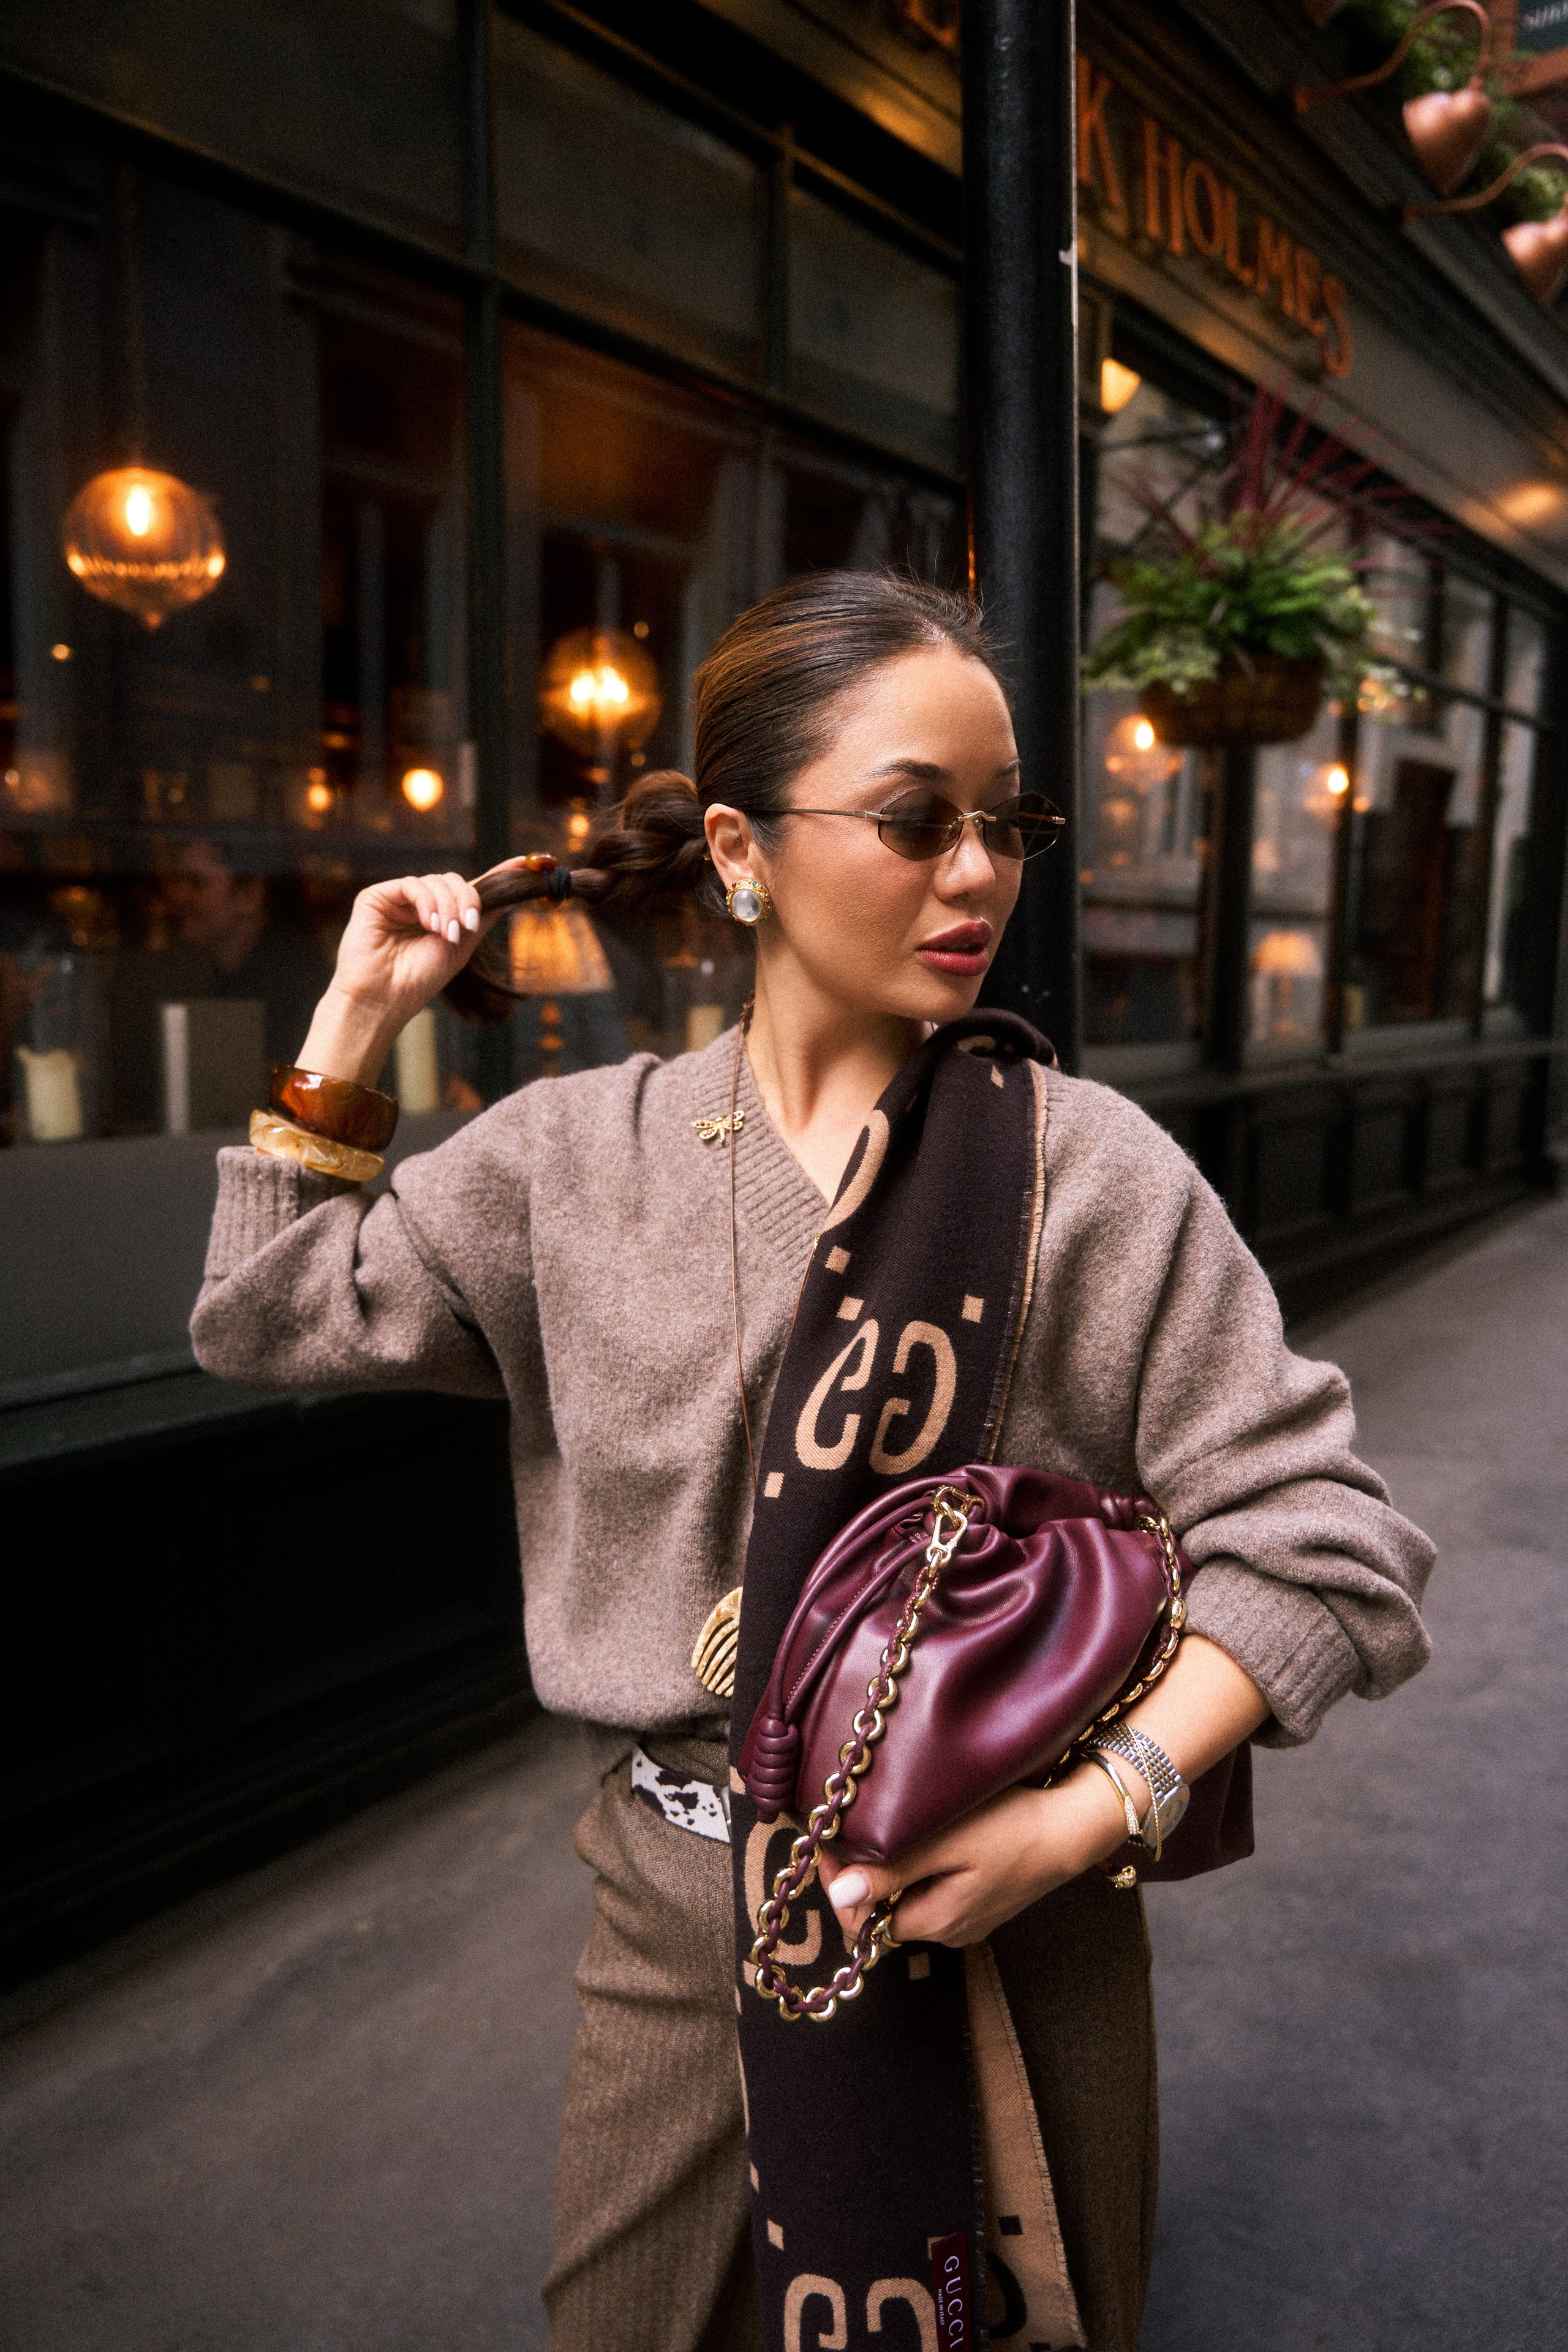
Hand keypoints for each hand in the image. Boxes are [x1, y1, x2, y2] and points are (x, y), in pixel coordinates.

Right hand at [293, 859, 529, 1084]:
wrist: (384, 999)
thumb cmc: (419, 979)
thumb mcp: (462, 946)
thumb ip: (482, 918)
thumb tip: (509, 895)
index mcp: (437, 915)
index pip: (466, 889)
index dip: (494, 875)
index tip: (521, 865)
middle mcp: (418, 904)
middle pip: (453, 881)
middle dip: (467, 900)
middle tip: (468, 926)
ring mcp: (397, 899)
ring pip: (435, 881)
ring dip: (448, 907)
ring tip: (446, 934)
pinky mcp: (375, 897)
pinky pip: (411, 885)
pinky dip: (427, 902)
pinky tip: (430, 924)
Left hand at [816, 1769, 1131, 1950]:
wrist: (1072, 1826)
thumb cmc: (1012, 1828)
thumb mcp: (946, 1843)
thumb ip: (892, 1871)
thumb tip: (839, 1894)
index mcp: (935, 1923)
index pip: (862, 1922)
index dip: (838, 1885)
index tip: (828, 1843)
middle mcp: (948, 1931)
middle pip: (882, 1913)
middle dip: (861, 1875)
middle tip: (849, 1828)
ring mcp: (967, 1919)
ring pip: (907, 1901)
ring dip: (889, 1870)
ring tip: (883, 1827)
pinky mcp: (981, 1903)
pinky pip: (933, 1893)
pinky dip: (918, 1870)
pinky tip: (924, 1839)